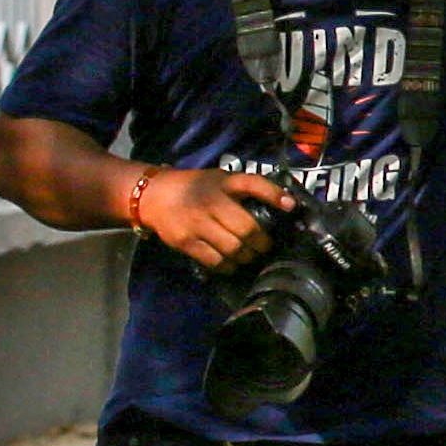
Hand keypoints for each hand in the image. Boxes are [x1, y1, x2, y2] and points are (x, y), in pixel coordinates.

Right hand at [132, 167, 297, 274]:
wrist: (154, 195)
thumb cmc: (198, 187)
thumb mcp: (224, 179)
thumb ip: (251, 188)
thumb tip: (289, 204)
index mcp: (224, 183)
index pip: (253, 184)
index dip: (275, 195)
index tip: (291, 207)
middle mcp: (211, 202)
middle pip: (246, 228)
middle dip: (261, 243)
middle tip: (264, 247)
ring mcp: (196, 223)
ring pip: (232, 248)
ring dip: (246, 257)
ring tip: (249, 257)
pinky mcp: (184, 242)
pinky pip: (213, 260)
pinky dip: (228, 266)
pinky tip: (232, 264)